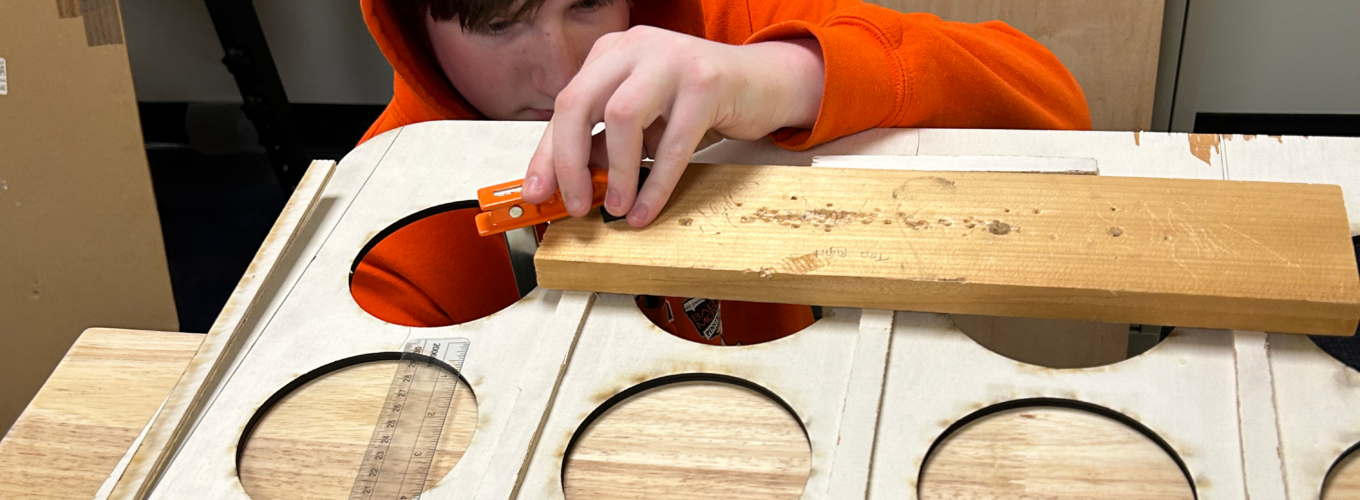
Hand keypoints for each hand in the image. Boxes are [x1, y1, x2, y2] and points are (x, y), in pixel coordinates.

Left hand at [521, 26, 823, 227]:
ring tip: (615, 207)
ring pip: (622, 116)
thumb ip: (607, 142)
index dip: (548, 154)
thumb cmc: (699, 102)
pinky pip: (673, 141)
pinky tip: (645, 208)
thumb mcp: (645, 120)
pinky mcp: (706, 82)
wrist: (763, 83)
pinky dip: (655, 182)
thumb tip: (572, 181)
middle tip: (574, 204)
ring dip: (616, 172)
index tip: (538, 193)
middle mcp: (636, 48)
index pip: (566, 104)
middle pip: (580, 102)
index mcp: (612, 53)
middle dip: (569, 161)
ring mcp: (671, 60)